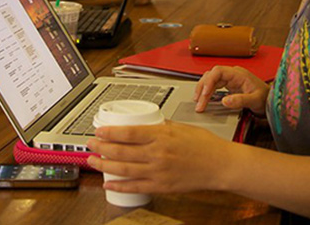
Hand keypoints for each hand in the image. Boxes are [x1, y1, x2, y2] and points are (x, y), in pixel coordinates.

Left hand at [87, 121, 232, 193]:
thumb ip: (160, 126)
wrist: (219, 165)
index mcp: (161, 135)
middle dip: (102, 147)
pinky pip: (135, 187)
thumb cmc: (204, 144)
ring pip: (124, 169)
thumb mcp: (180, 126)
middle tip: (90, 144)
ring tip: (93, 161)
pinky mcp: (162, 186)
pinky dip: (119, 186)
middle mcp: (157, 154)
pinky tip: (108, 184)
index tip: (98, 130)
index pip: (128, 133)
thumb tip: (144, 124)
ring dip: (105, 165)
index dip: (110, 133)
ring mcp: (158, 172)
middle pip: (122, 151)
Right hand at [194, 66, 269, 115]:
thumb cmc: (266, 98)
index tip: (204, 94)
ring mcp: (230, 79)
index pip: (218, 71)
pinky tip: (203, 99)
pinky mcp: (229, 85)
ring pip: (211, 80)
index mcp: (238, 74)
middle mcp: (232, 74)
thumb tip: (225, 101)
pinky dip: (207, 92)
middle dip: (203, 88)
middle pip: (211, 75)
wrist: (271, 100)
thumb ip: (241, 100)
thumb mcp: (255, 100)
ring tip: (198, 102)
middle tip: (199, 103)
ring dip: (202, 90)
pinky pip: (214, 85)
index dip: (209, 81)